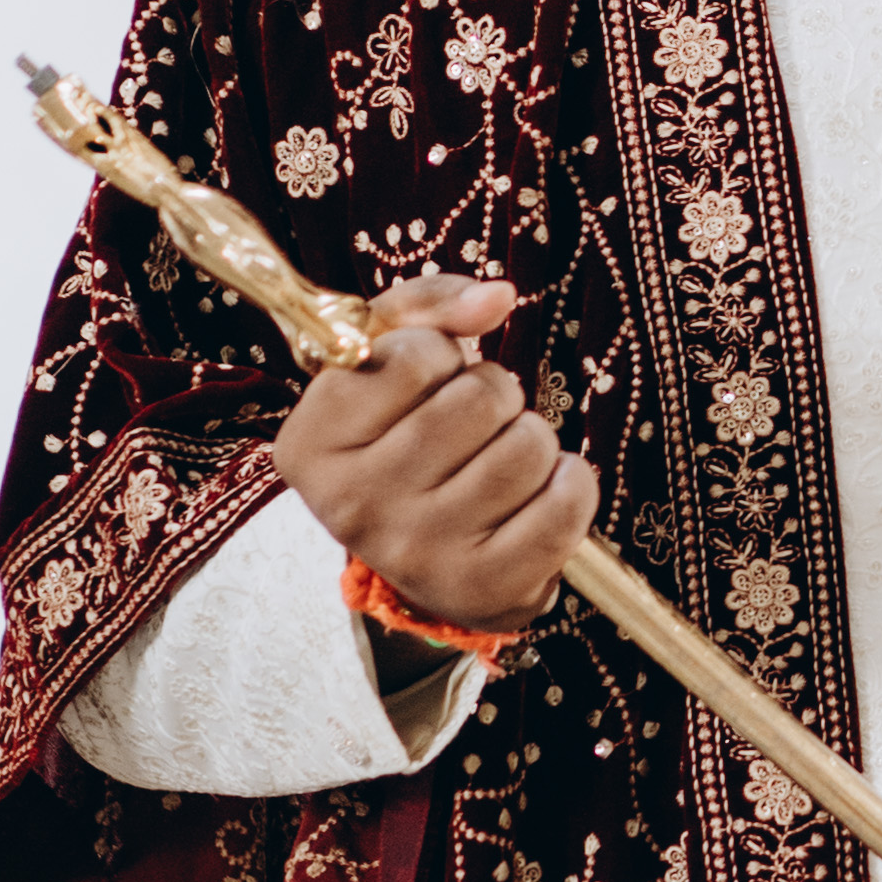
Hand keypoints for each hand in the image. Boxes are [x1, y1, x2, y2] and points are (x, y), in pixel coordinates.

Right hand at [271, 271, 595, 637]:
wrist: (424, 563)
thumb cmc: (404, 441)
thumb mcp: (384, 363)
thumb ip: (427, 307)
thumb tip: (498, 295)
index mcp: (310, 445)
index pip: (413, 353)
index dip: (439, 356)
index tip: (424, 387)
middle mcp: (353, 505)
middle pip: (480, 398)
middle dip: (494, 394)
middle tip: (472, 426)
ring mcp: (418, 552)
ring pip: (528, 446)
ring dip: (532, 439)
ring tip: (498, 460)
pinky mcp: (483, 586)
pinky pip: (566, 504)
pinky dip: (571, 485)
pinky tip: (540, 492)